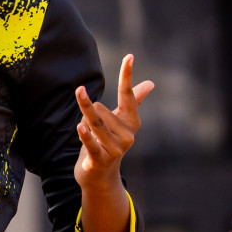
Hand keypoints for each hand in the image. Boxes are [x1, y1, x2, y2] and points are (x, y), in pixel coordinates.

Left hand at [74, 54, 154, 189]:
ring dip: (84, 122)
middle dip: (88, 113)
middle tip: (89, 127)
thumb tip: (151, 83)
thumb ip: (134, 102)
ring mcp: (116, 149)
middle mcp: (127, 135)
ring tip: (83, 128)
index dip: (127, 75)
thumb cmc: (108, 142)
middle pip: (100, 109)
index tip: (129, 56)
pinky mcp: (101, 160)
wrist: (100, 176)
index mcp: (131, 122)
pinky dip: (86, 136)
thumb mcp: (120, 122)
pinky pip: (92, 144)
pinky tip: (80, 127)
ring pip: (93, 123)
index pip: (128, 94)